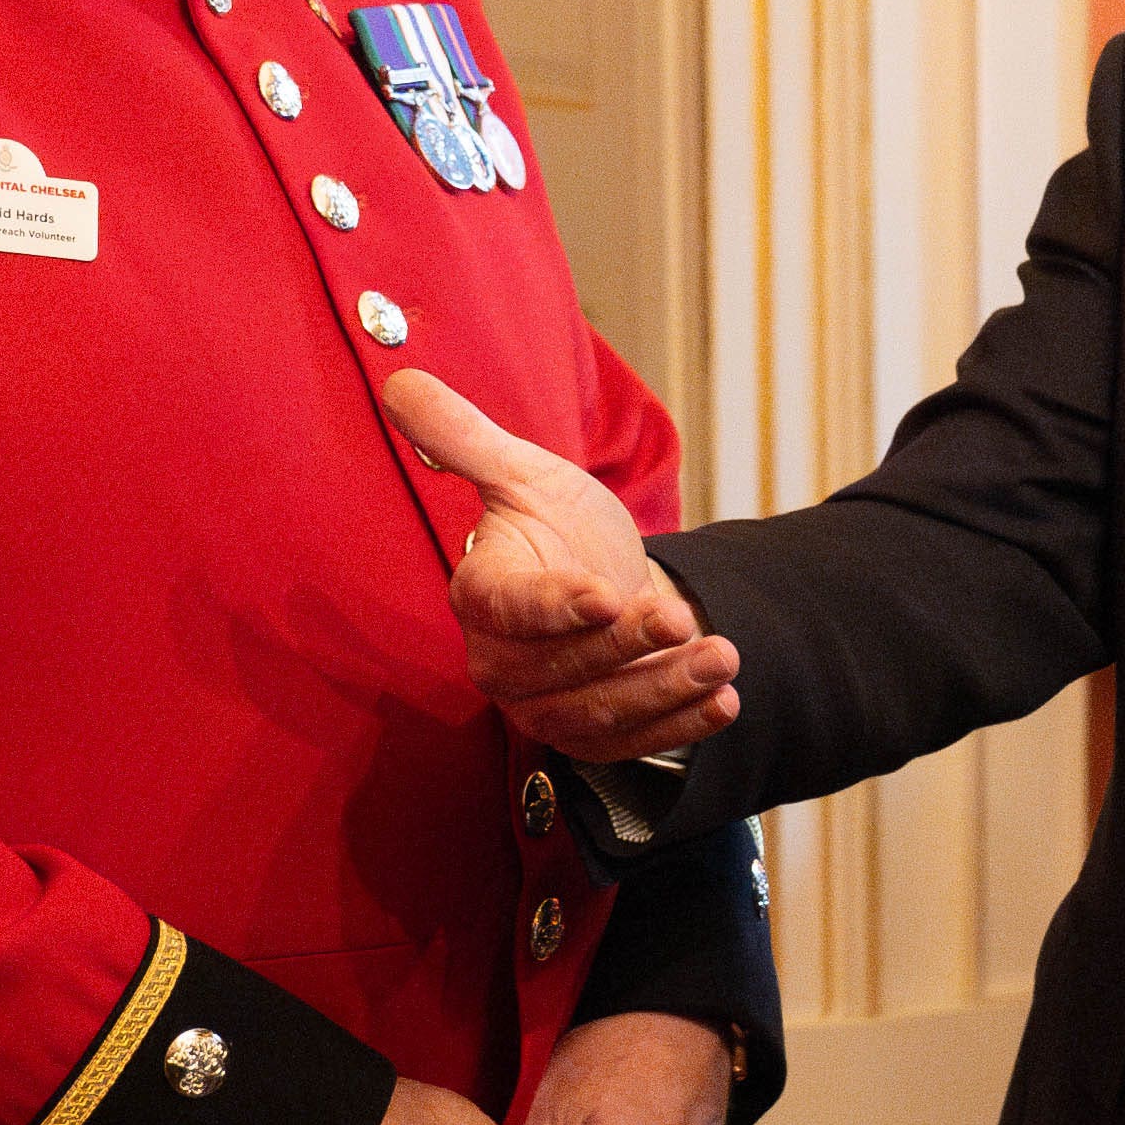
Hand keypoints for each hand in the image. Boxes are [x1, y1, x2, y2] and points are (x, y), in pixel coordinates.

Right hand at [379, 369, 739, 760]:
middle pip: (556, 670)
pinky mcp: (589, 735)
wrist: (603, 578)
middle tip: (678, 617)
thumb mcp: (520, 471)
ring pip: (597, 714)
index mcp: (481, 595)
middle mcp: (503, 661)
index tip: (605, 595)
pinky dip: (679, 727)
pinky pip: (629, 745)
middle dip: (622, 648)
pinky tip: (723, 703)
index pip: (505, 609)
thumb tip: (401, 378)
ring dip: (663, 690)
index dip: (553, 609)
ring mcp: (546, 705)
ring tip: (721, 656)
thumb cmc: (556, 526)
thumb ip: (463, 435)